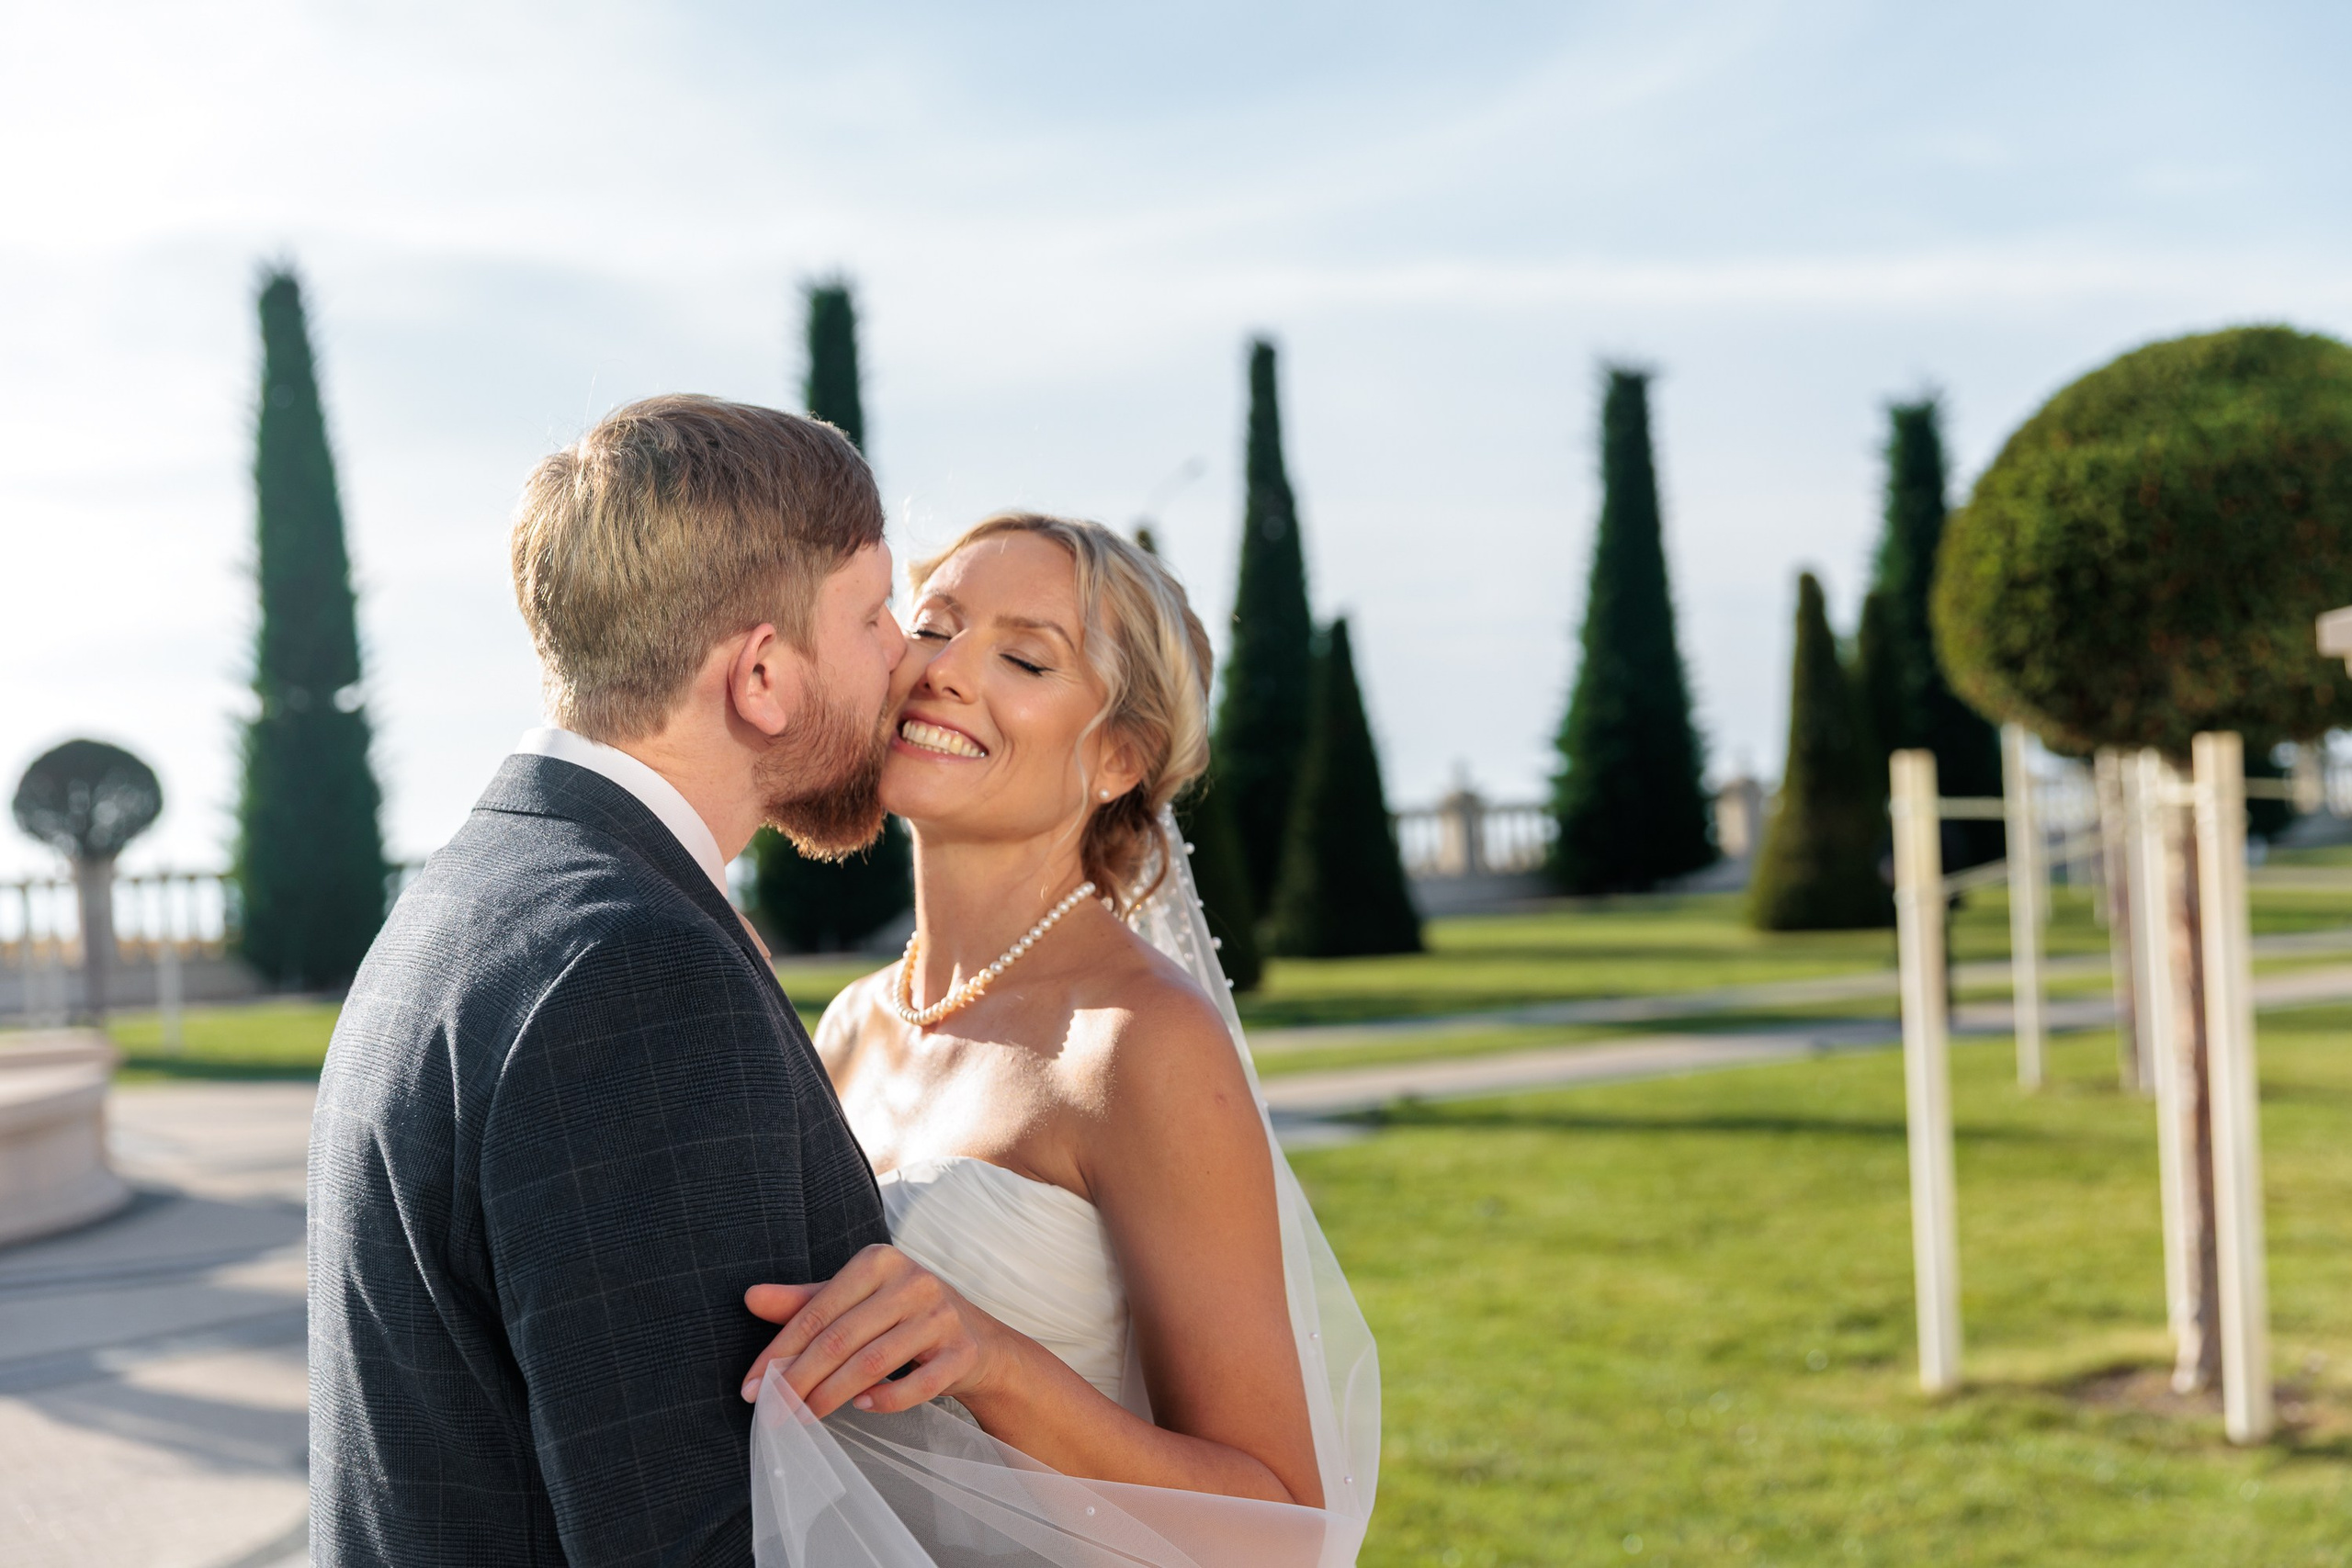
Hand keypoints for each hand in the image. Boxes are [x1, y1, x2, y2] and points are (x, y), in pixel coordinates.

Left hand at [740, 1244, 1004, 1416]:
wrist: (981, 1342)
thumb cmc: (905, 1318)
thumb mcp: (857, 1301)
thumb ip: (806, 1301)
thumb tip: (751, 1297)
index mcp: (880, 1260)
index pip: (818, 1310)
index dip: (780, 1351)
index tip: (752, 1387)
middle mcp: (913, 1281)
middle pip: (841, 1338)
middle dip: (799, 1381)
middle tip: (771, 1413)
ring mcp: (942, 1316)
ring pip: (874, 1362)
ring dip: (831, 1396)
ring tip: (803, 1417)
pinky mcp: (963, 1351)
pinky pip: (919, 1383)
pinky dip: (887, 1399)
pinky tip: (863, 1408)